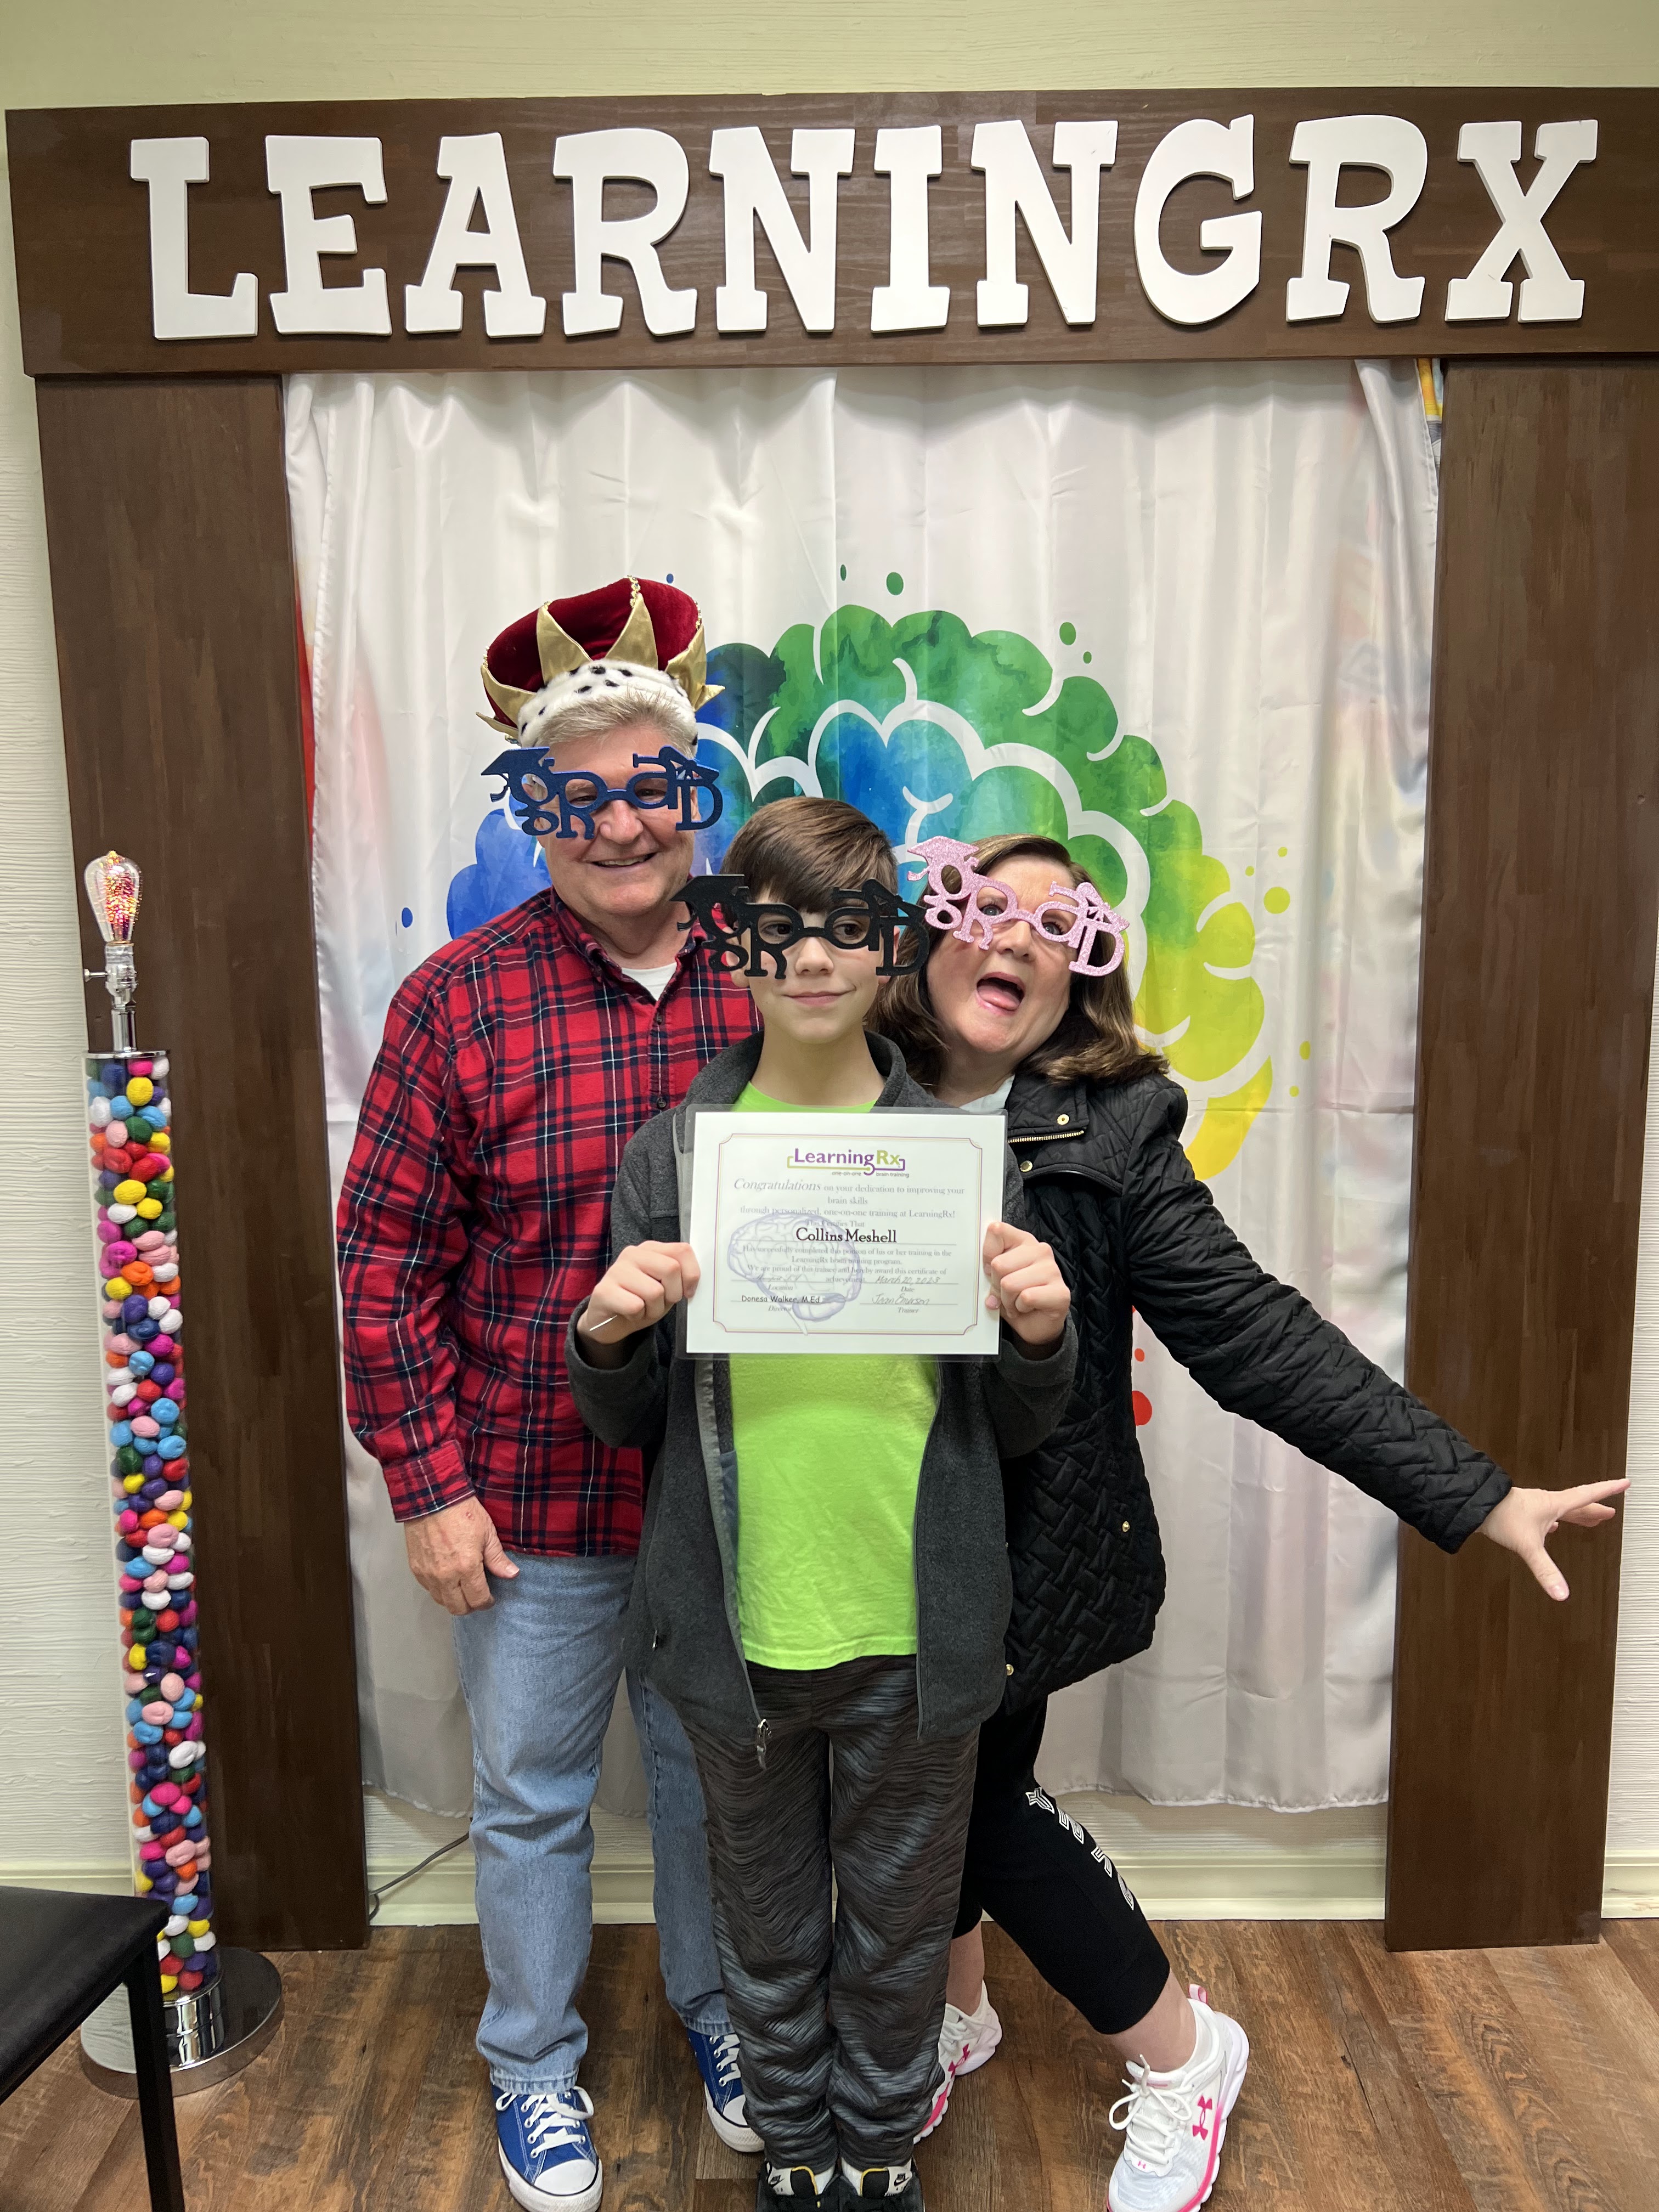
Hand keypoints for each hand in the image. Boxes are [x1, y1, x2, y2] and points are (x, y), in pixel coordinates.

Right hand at [403, 1494, 518, 1615]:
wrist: (432, 1498)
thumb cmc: (462, 1512)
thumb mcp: (487, 1533)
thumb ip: (497, 1559)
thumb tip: (511, 1575)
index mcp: (466, 1568)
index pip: (478, 1600)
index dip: (487, 1602)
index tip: (490, 1598)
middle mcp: (445, 1576)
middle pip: (458, 1608)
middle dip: (470, 1606)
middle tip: (477, 1596)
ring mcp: (428, 1574)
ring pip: (441, 1601)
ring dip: (453, 1600)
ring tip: (462, 1589)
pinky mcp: (416, 1569)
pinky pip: (429, 1589)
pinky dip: (439, 1589)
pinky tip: (447, 1579)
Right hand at [578, 1241, 699, 1352]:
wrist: (610, 1321)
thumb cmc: (642, 1301)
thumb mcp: (666, 1287)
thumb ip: (680, 1277)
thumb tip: (694, 1279)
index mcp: (650, 1249)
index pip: (682, 1250)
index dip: (691, 1275)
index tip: (687, 1292)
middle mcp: (632, 1254)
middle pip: (671, 1269)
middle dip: (673, 1294)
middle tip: (661, 1302)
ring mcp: (616, 1271)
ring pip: (654, 1292)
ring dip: (654, 1310)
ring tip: (643, 1309)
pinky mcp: (603, 1291)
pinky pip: (635, 1306)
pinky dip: (638, 1316)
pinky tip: (629, 1314)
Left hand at [982, 1221, 1069, 1350]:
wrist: (1035, 1325)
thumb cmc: (1015, 1298)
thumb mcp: (995, 1278)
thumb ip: (989, 1265)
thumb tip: (985, 1265)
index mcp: (1024, 1241)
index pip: (996, 1231)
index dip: (987, 1255)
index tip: (991, 1269)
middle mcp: (1041, 1251)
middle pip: (999, 1264)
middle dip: (996, 1285)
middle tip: (1006, 1293)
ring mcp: (1053, 1270)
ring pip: (1010, 1284)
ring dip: (1008, 1300)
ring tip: (1016, 1302)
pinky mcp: (1060, 1292)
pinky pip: (1026, 1297)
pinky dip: (1020, 1308)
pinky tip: (1026, 1308)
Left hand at [1477, 1479, 1628, 1599]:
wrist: (1474, 1504)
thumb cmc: (1500, 1516)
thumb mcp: (1527, 1546)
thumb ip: (1544, 1570)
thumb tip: (1561, 1593)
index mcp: (1554, 1505)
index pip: (1587, 1496)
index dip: (1607, 1490)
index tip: (1624, 1483)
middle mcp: (1545, 1503)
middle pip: (1577, 1505)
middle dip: (1594, 1509)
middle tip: (1609, 1512)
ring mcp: (1533, 1507)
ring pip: (1561, 1510)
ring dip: (1576, 1515)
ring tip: (1588, 1520)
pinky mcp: (1521, 1513)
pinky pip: (1545, 1516)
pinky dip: (1554, 1521)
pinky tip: (1551, 1527)